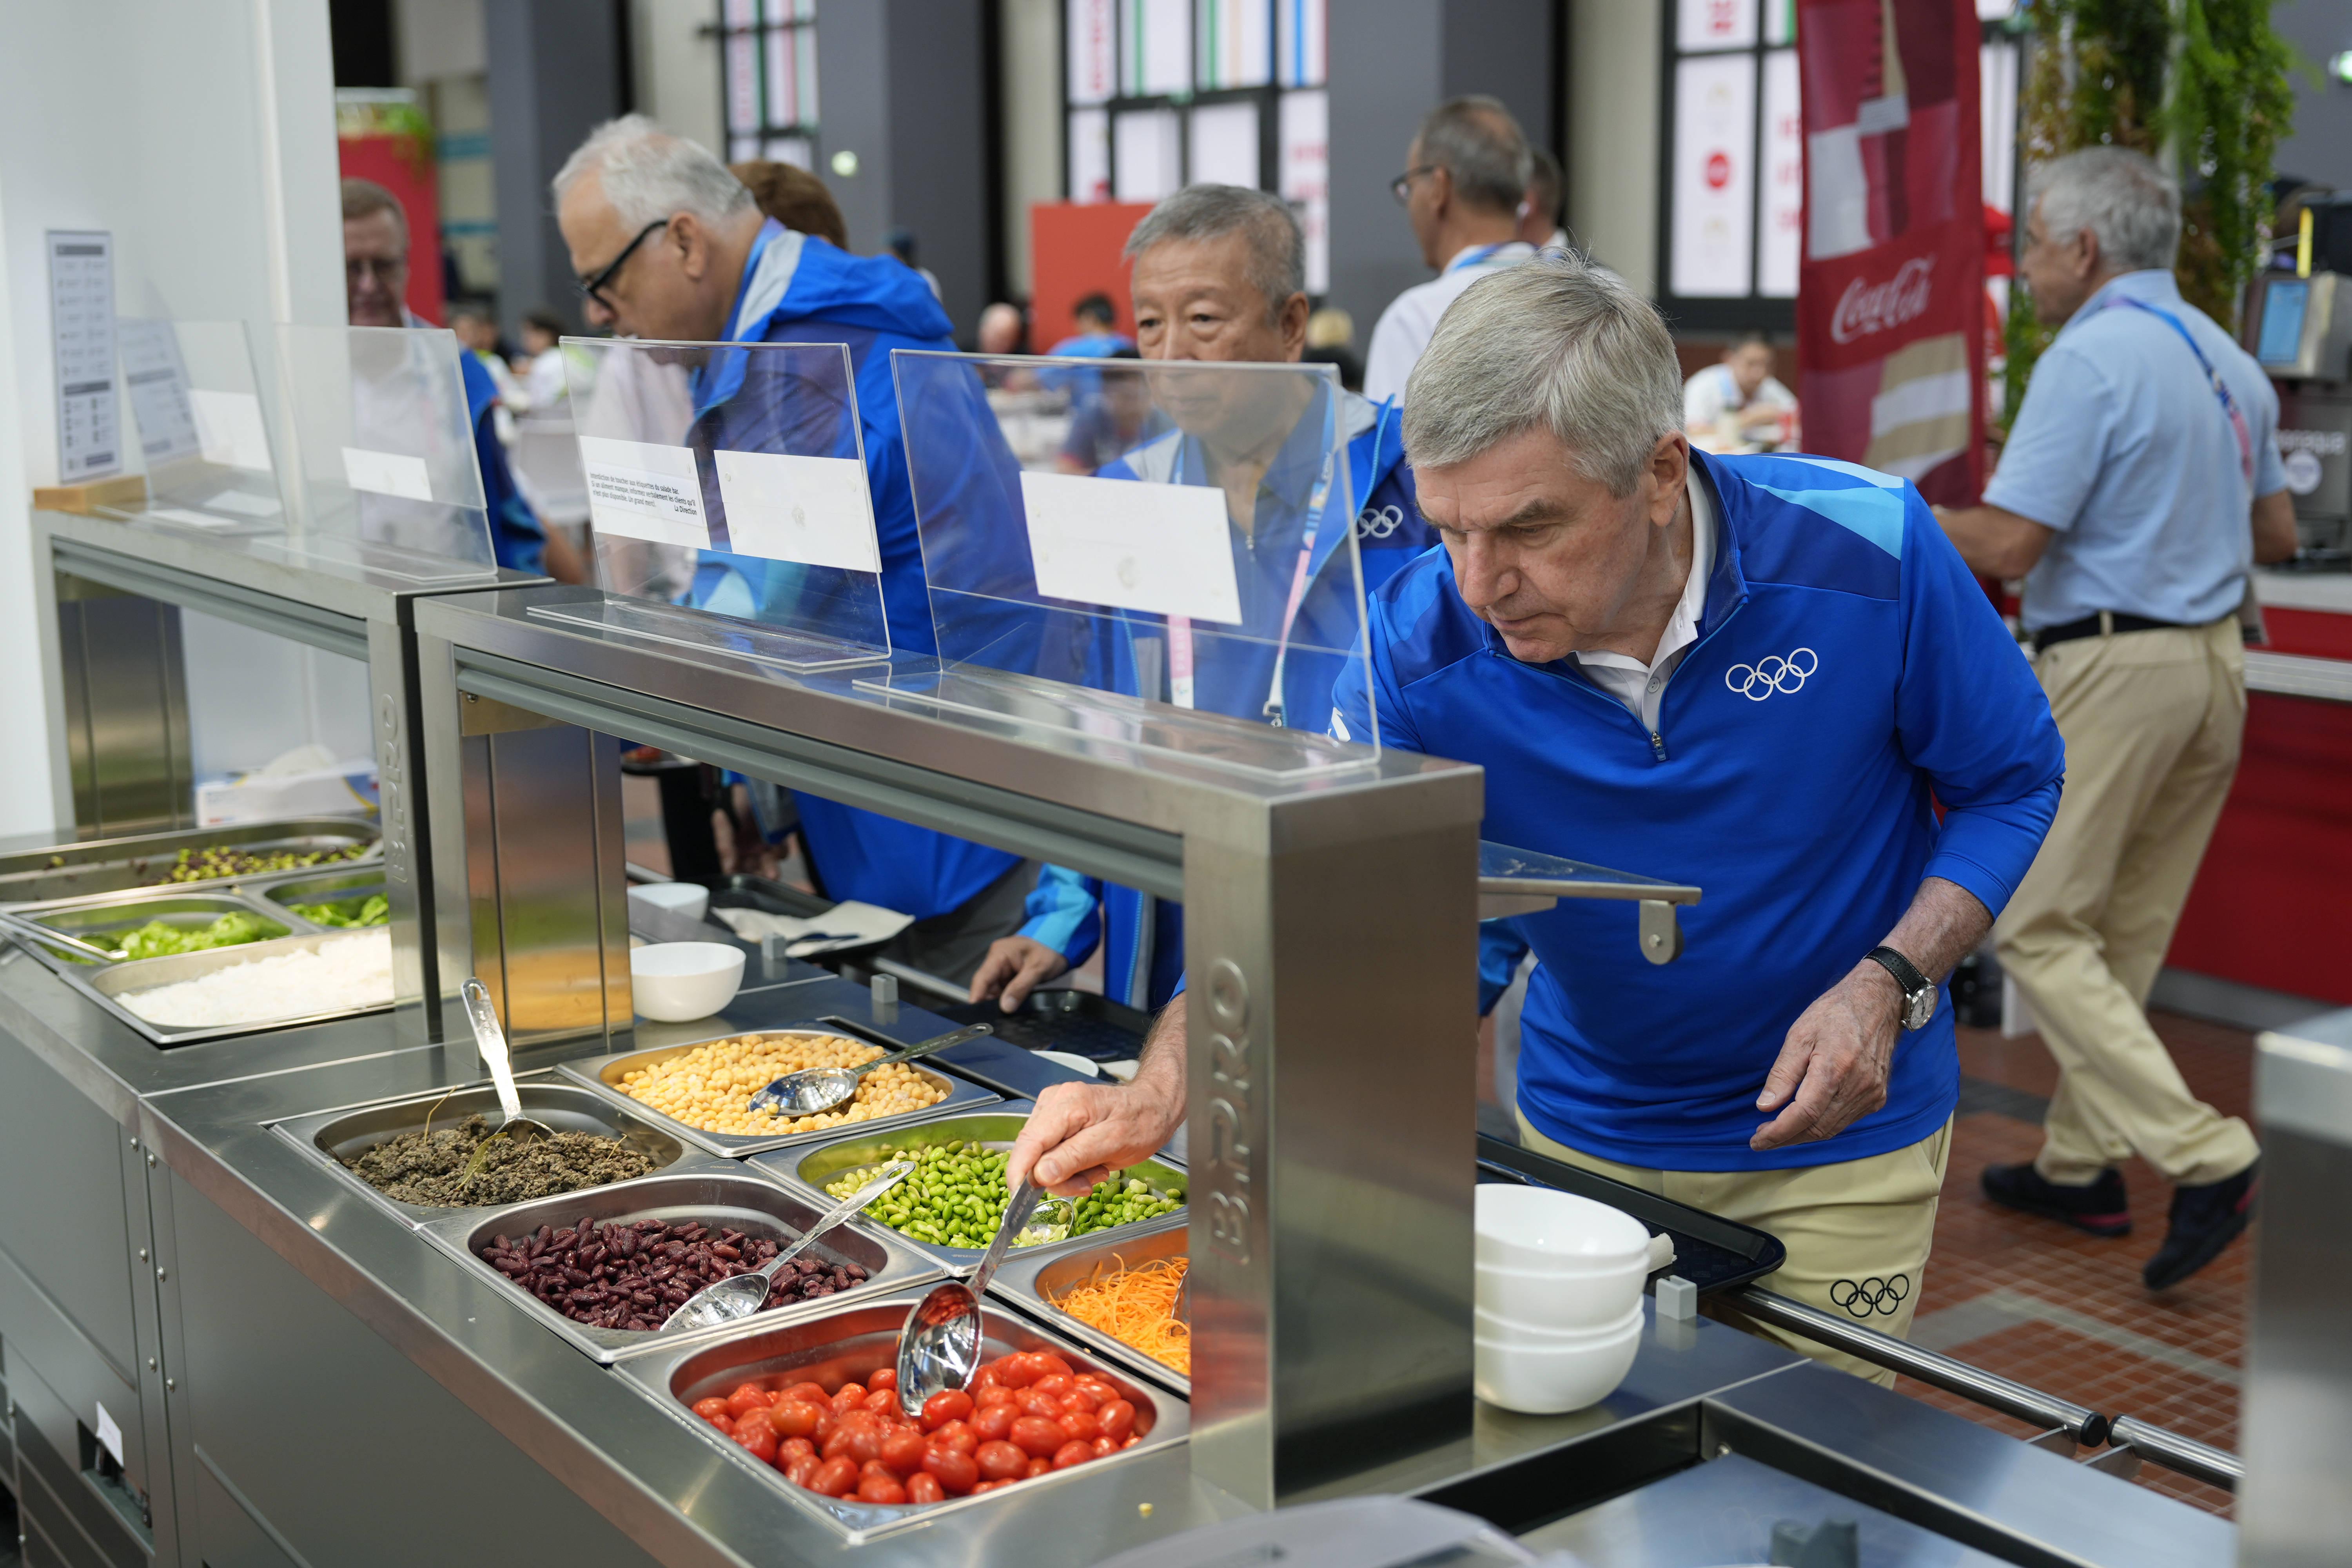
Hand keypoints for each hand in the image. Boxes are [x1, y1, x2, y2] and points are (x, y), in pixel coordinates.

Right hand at [968, 937, 1068, 1011]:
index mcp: (999, 954)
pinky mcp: (1007, 979)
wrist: (1059, 948)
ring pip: (993, 992)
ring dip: (998, 1005)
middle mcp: (996, 962)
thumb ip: (1021, 987)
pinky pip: (1002, 993)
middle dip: (988, 1004)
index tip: (974, 1014)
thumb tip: (1005, 1007)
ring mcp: (1001, 972)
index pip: (982, 977)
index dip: (977, 995)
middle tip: (991, 1023)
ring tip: (1001, 1021)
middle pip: (986, 987)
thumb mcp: (1038, 969)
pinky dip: (1006, 1002)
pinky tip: (1008, 1014)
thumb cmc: (1049, 953)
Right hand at [1005, 1076, 1184, 1196]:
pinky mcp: (1057, 1121)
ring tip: (1097, 1170)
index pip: (1029, 1141)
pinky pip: (1051, 1154)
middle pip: (1033, 1152)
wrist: (1153, 1108)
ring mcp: (1053, 1110)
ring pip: (1041, 1157)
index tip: (1021, 1200)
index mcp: (1067, 1103)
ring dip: (1067, 1174)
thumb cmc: (1141, 1122)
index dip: (1019, 1173)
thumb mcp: (1113, 1143)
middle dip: (1057, 1177)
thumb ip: (1075, 1158)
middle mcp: (1054, 1102)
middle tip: (1087, 1184)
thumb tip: (1040, 1175)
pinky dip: (1069, 1167)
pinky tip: (1091, 1164)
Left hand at [1751, 960, 1901, 1149]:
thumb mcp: (1799, 1035)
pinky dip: (1823, 1125)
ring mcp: (1871, 1093)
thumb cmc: (1835, 1013)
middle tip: (1762, 1138)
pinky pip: (1846, 1120)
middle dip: (1787, 1138)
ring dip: (1803, 1135)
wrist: (1879, 1002)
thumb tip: (1765, 1106)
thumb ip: (1783, 1073)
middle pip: (1818, 1128)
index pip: (1804, 1114)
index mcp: (1835, 1069)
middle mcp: (1858, 1086)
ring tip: (1778, 1131)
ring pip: (1832, 1128)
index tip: (1757, 1141)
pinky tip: (1805, 1120)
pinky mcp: (1878, 1096)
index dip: (1779, 1132)